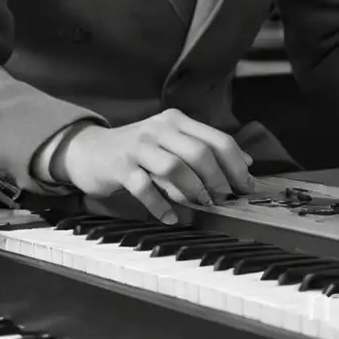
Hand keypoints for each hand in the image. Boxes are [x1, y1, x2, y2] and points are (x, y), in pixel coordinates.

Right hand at [53, 109, 257, 222]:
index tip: (248, 187)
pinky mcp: (119, 166)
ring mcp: (138, 146)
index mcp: (177, 121)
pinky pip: (144, 187)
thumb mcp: (172, 143)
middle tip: (225, 200)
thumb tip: (247, 162)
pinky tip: (170, 217)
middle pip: (199, 152)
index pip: (216, 139)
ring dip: (192, 191)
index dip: (237, 165)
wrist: (90, 150)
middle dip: (218, 180)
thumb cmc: (139, 151)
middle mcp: (159, 128)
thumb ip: (205, 149)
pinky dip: (161, 205)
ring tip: (201, 206)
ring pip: (174, 168)